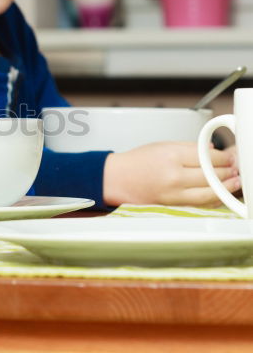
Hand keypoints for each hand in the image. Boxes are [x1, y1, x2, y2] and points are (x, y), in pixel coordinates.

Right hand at [102, 141, 240, 206]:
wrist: (117, 179)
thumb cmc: (137, 162)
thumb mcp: (163, 146)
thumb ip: (190, 148)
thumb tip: (213, 152)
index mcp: (172, 156)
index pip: (208, 157)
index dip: (224, 157)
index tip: (229, 157)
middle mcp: (174, 176)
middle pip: (212, 174)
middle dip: (228, 171)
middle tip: (235, 168)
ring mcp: (174, 194)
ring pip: (209, 193)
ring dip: (226, 188)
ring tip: (234, 182)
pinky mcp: (173, 206)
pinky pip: (199, 204)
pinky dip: (213, 200)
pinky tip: (220, 194)